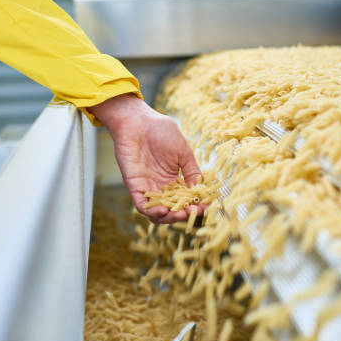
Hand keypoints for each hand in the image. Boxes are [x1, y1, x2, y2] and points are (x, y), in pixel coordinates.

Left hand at [88, 94, 205, 222]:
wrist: (138, 122)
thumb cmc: (160, 131)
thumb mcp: (183, 152)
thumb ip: (192, 171)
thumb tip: (201, 189)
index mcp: (174, 179)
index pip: (186, 199)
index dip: (195, 205)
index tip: (205, 206)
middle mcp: (161, 186)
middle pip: (172, 210)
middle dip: (183, 215)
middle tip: (192, 212)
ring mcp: (148, 187)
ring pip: (157, 213)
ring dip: (169, 218)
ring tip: (178, 214)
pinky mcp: (135, 186)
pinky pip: (142, 205)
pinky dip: (152, 212)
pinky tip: (163, 211)